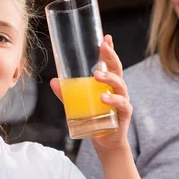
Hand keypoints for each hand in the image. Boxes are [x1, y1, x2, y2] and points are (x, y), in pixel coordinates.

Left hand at [50, 34, 132, 151]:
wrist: (105, 142)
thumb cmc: (94, 119)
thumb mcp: (78, 104)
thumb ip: (67, 93)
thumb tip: (54, 81)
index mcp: (108, 83)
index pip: (110, 63)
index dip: (109, 50)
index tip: (106, 37)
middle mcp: (117, 89)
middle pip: (117, 69)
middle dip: (111, 56)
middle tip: (103, 47)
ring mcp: (122, 100)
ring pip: (120, 84)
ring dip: (109, 78)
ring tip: (96, 76)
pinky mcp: (124, 114)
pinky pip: (122, 104)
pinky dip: (113, 101)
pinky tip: (103, 99)